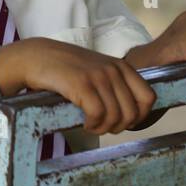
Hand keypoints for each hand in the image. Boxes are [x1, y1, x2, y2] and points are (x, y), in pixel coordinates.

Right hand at [12, 38, 157, 134]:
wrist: (37, 57)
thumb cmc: (66, 69)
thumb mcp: (97, 70)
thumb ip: (115, 85)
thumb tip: (131, 115)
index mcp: (121, 67)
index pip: (148, 98)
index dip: (139, 117)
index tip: (123, 122)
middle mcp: (113, 70)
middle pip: (132, 113)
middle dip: (118, 127)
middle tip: (103, 126)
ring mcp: (98, 76)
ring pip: (116, 117)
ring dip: (103, 128)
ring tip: (91, 125)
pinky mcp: (82, 84)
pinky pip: (98, 115)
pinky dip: (92, 125)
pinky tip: (84, 122)